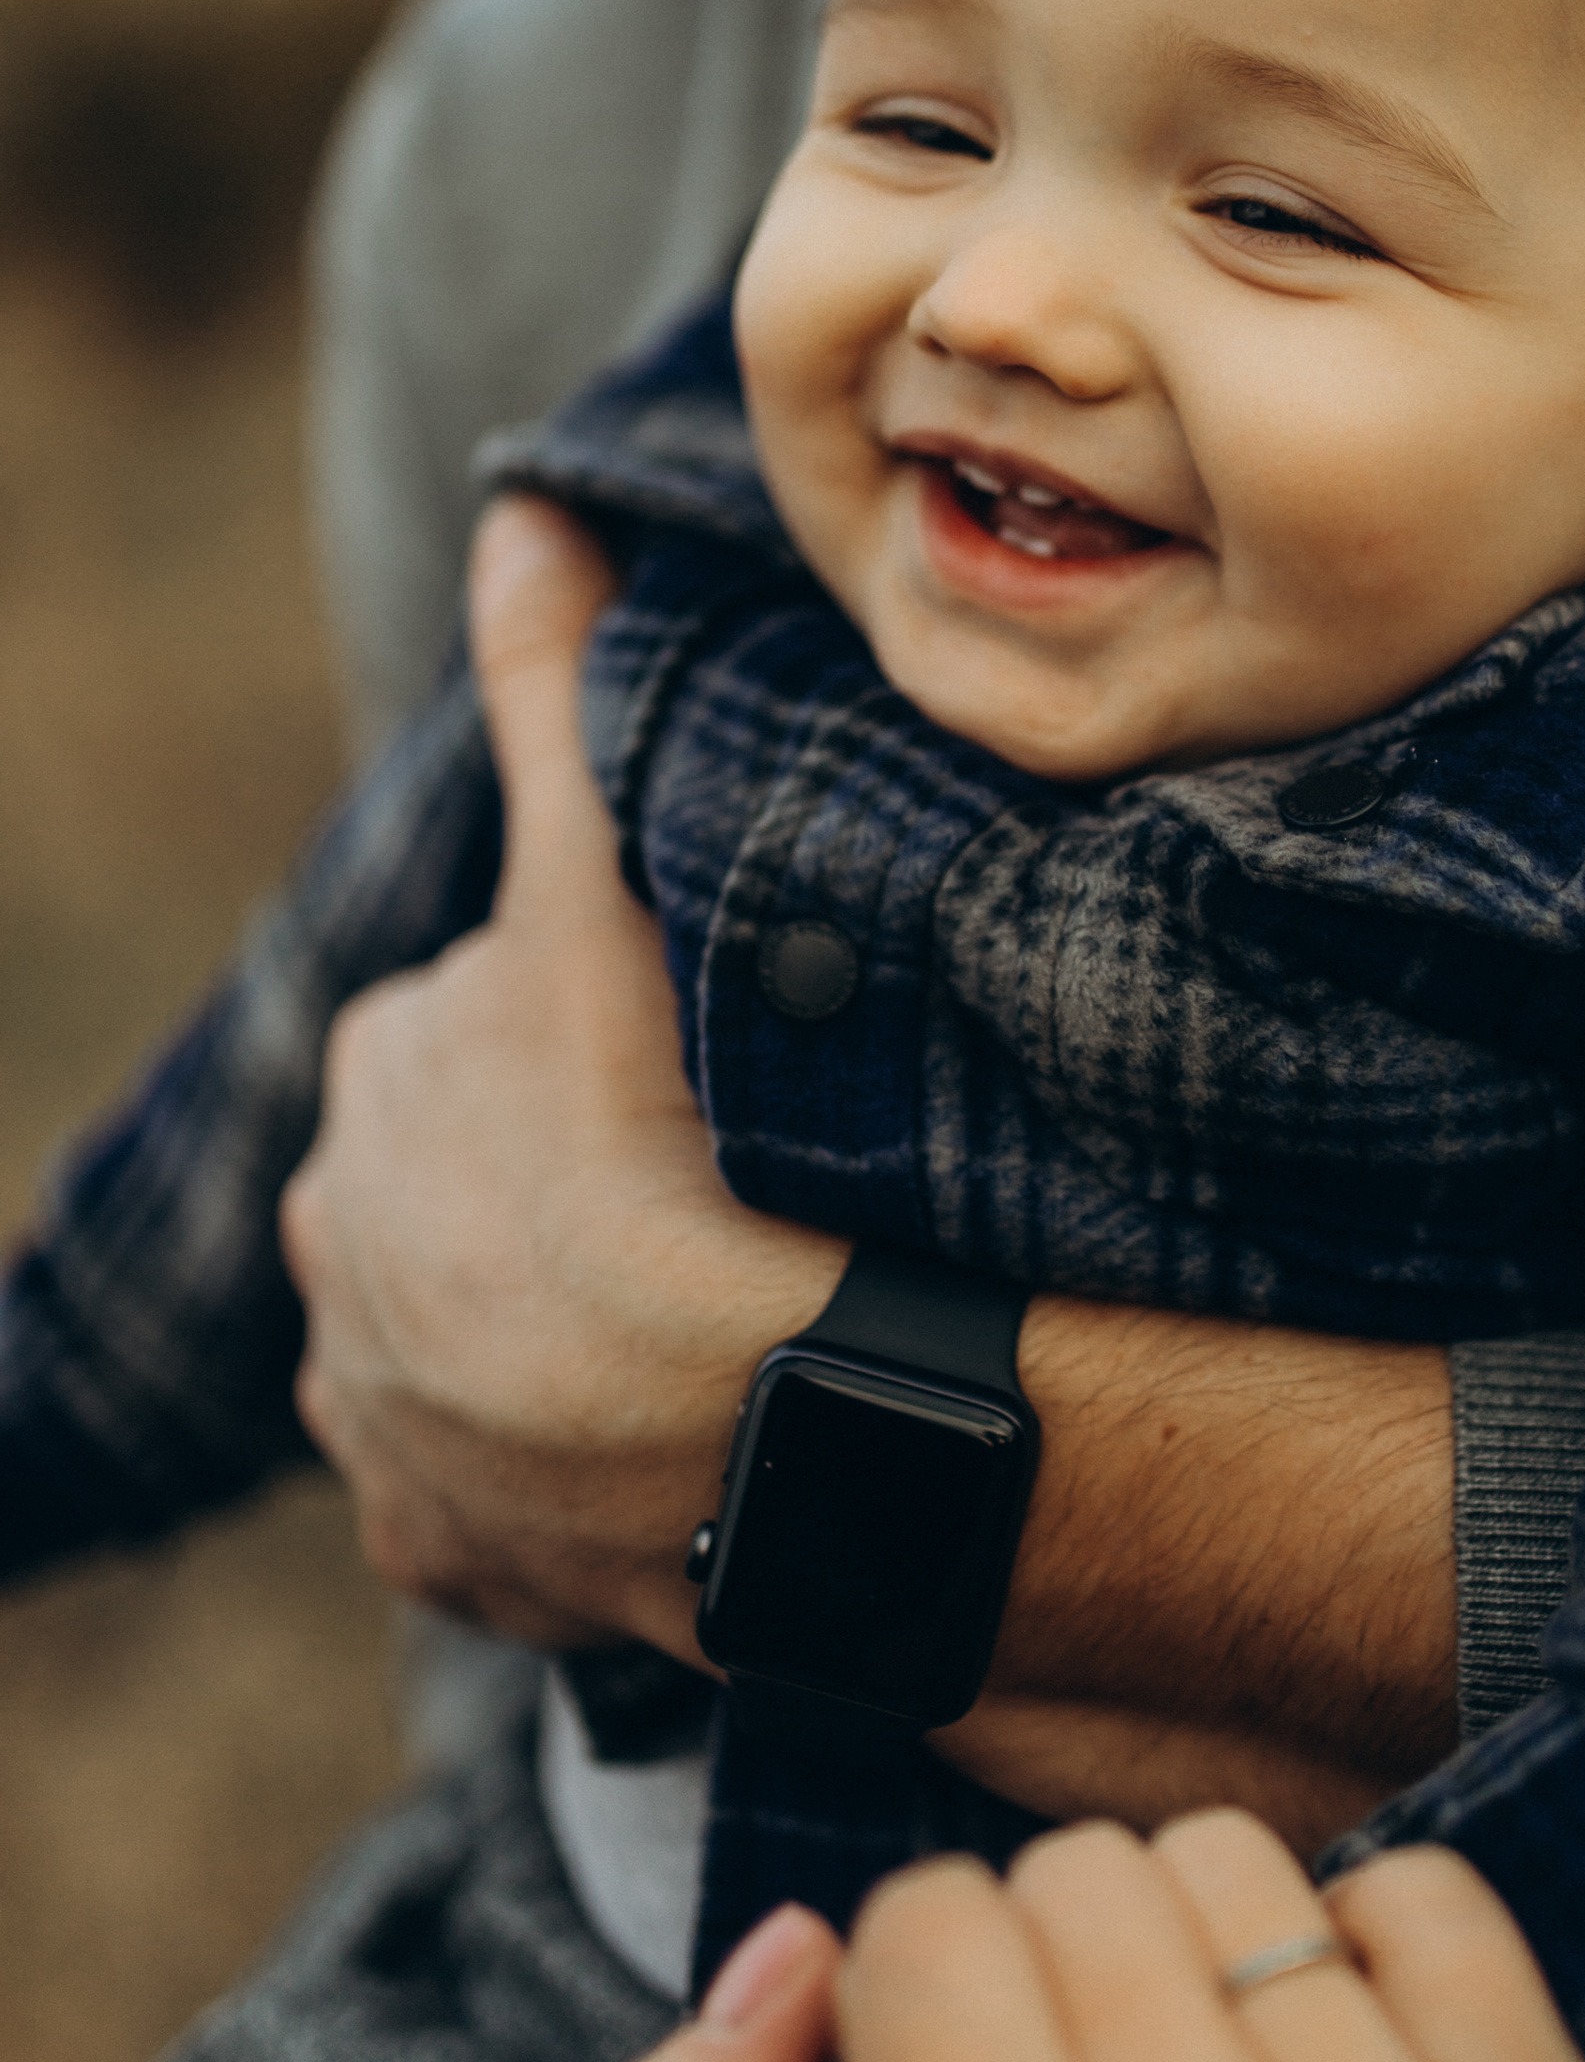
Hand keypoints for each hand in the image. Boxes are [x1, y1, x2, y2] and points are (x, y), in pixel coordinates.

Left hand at [281, 495, 841, 1653]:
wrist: (769, 1426)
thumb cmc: (686, 1144)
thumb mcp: (606, 889)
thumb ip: (554, 697)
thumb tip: (521, 508)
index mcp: (369, 1089)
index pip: (481, 1028)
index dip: (597, 1039)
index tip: (698, 1074)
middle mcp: (338, 1260)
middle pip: (470, 1183)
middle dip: (564, 1181)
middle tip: (717, 1189)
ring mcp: (384, 1424)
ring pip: (478, 1337)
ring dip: (561, 1327)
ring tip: (709, 1315)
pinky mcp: (445, 1553)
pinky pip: (499, 1490)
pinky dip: (567, 1466)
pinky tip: (667, 1434)